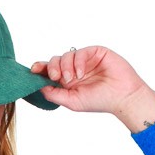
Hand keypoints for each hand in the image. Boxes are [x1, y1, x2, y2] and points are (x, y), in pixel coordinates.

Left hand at [31, 46, 154, 129]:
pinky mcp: (95, 52)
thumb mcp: (72, 101)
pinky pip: (79, 52)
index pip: (49, 72)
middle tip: (55, 77)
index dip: (40, 69)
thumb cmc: (99, 101)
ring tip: (73, 79)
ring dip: (65, 67)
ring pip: (65, 55)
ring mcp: (84, 60)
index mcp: (67, 81)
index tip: (33, 70)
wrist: (122, 97)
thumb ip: (54, 94)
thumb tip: (38, 86)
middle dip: (51, 68)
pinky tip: (82, 73)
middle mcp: (74, 69)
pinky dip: (78, 62)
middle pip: (54, 61)